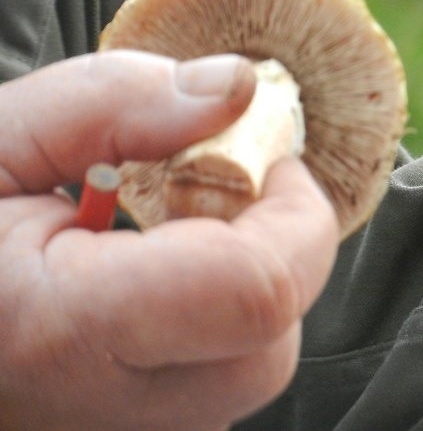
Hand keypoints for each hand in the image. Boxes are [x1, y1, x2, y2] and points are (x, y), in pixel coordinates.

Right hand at [0, 51, 338, 429]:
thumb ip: (118, 102)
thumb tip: (236, 88)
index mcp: (62, 328)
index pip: (255, 292)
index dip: (295, 213)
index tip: (268, 158)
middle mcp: (100, 414)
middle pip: (271, 343)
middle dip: (279, 249)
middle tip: (222, 188)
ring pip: (251, 366)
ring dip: (247, 282)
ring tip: (170, 233)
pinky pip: (215, 383)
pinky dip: (216, 321)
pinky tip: (159, 279)